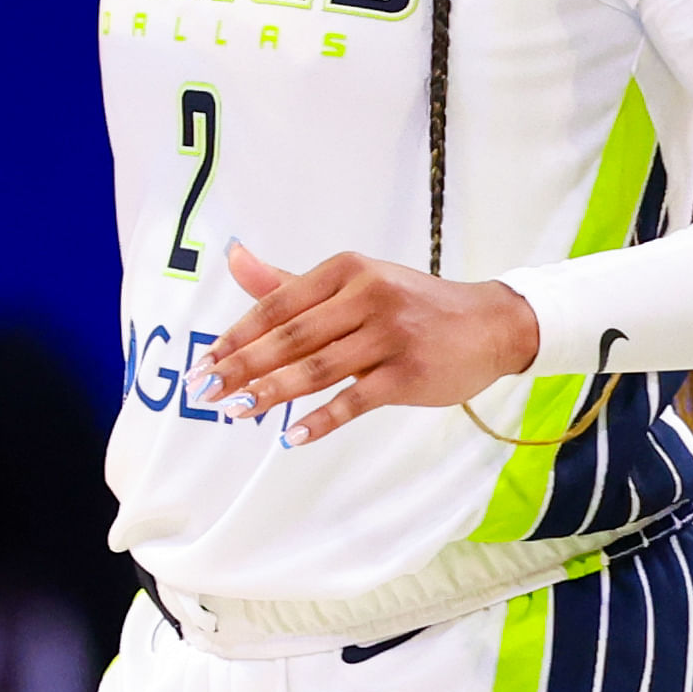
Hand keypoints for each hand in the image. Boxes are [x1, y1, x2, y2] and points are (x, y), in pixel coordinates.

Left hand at [196, 240, 539, 444]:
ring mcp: (389, 335)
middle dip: (241, 366)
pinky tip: (290, 434)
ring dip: (270, 393)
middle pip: (290, 337)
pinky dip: (320, 418)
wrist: (489, 324)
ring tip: (235, 411)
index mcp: (345, 271)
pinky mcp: (408, 373)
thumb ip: (289, 282)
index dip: (236, 336)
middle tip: (204, 389)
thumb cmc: (410, 305)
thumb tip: (234, 257)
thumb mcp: (353, 283)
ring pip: (316, 368)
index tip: (204, 361)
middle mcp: (366, 297)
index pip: (276, 305)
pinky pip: (354, 400)